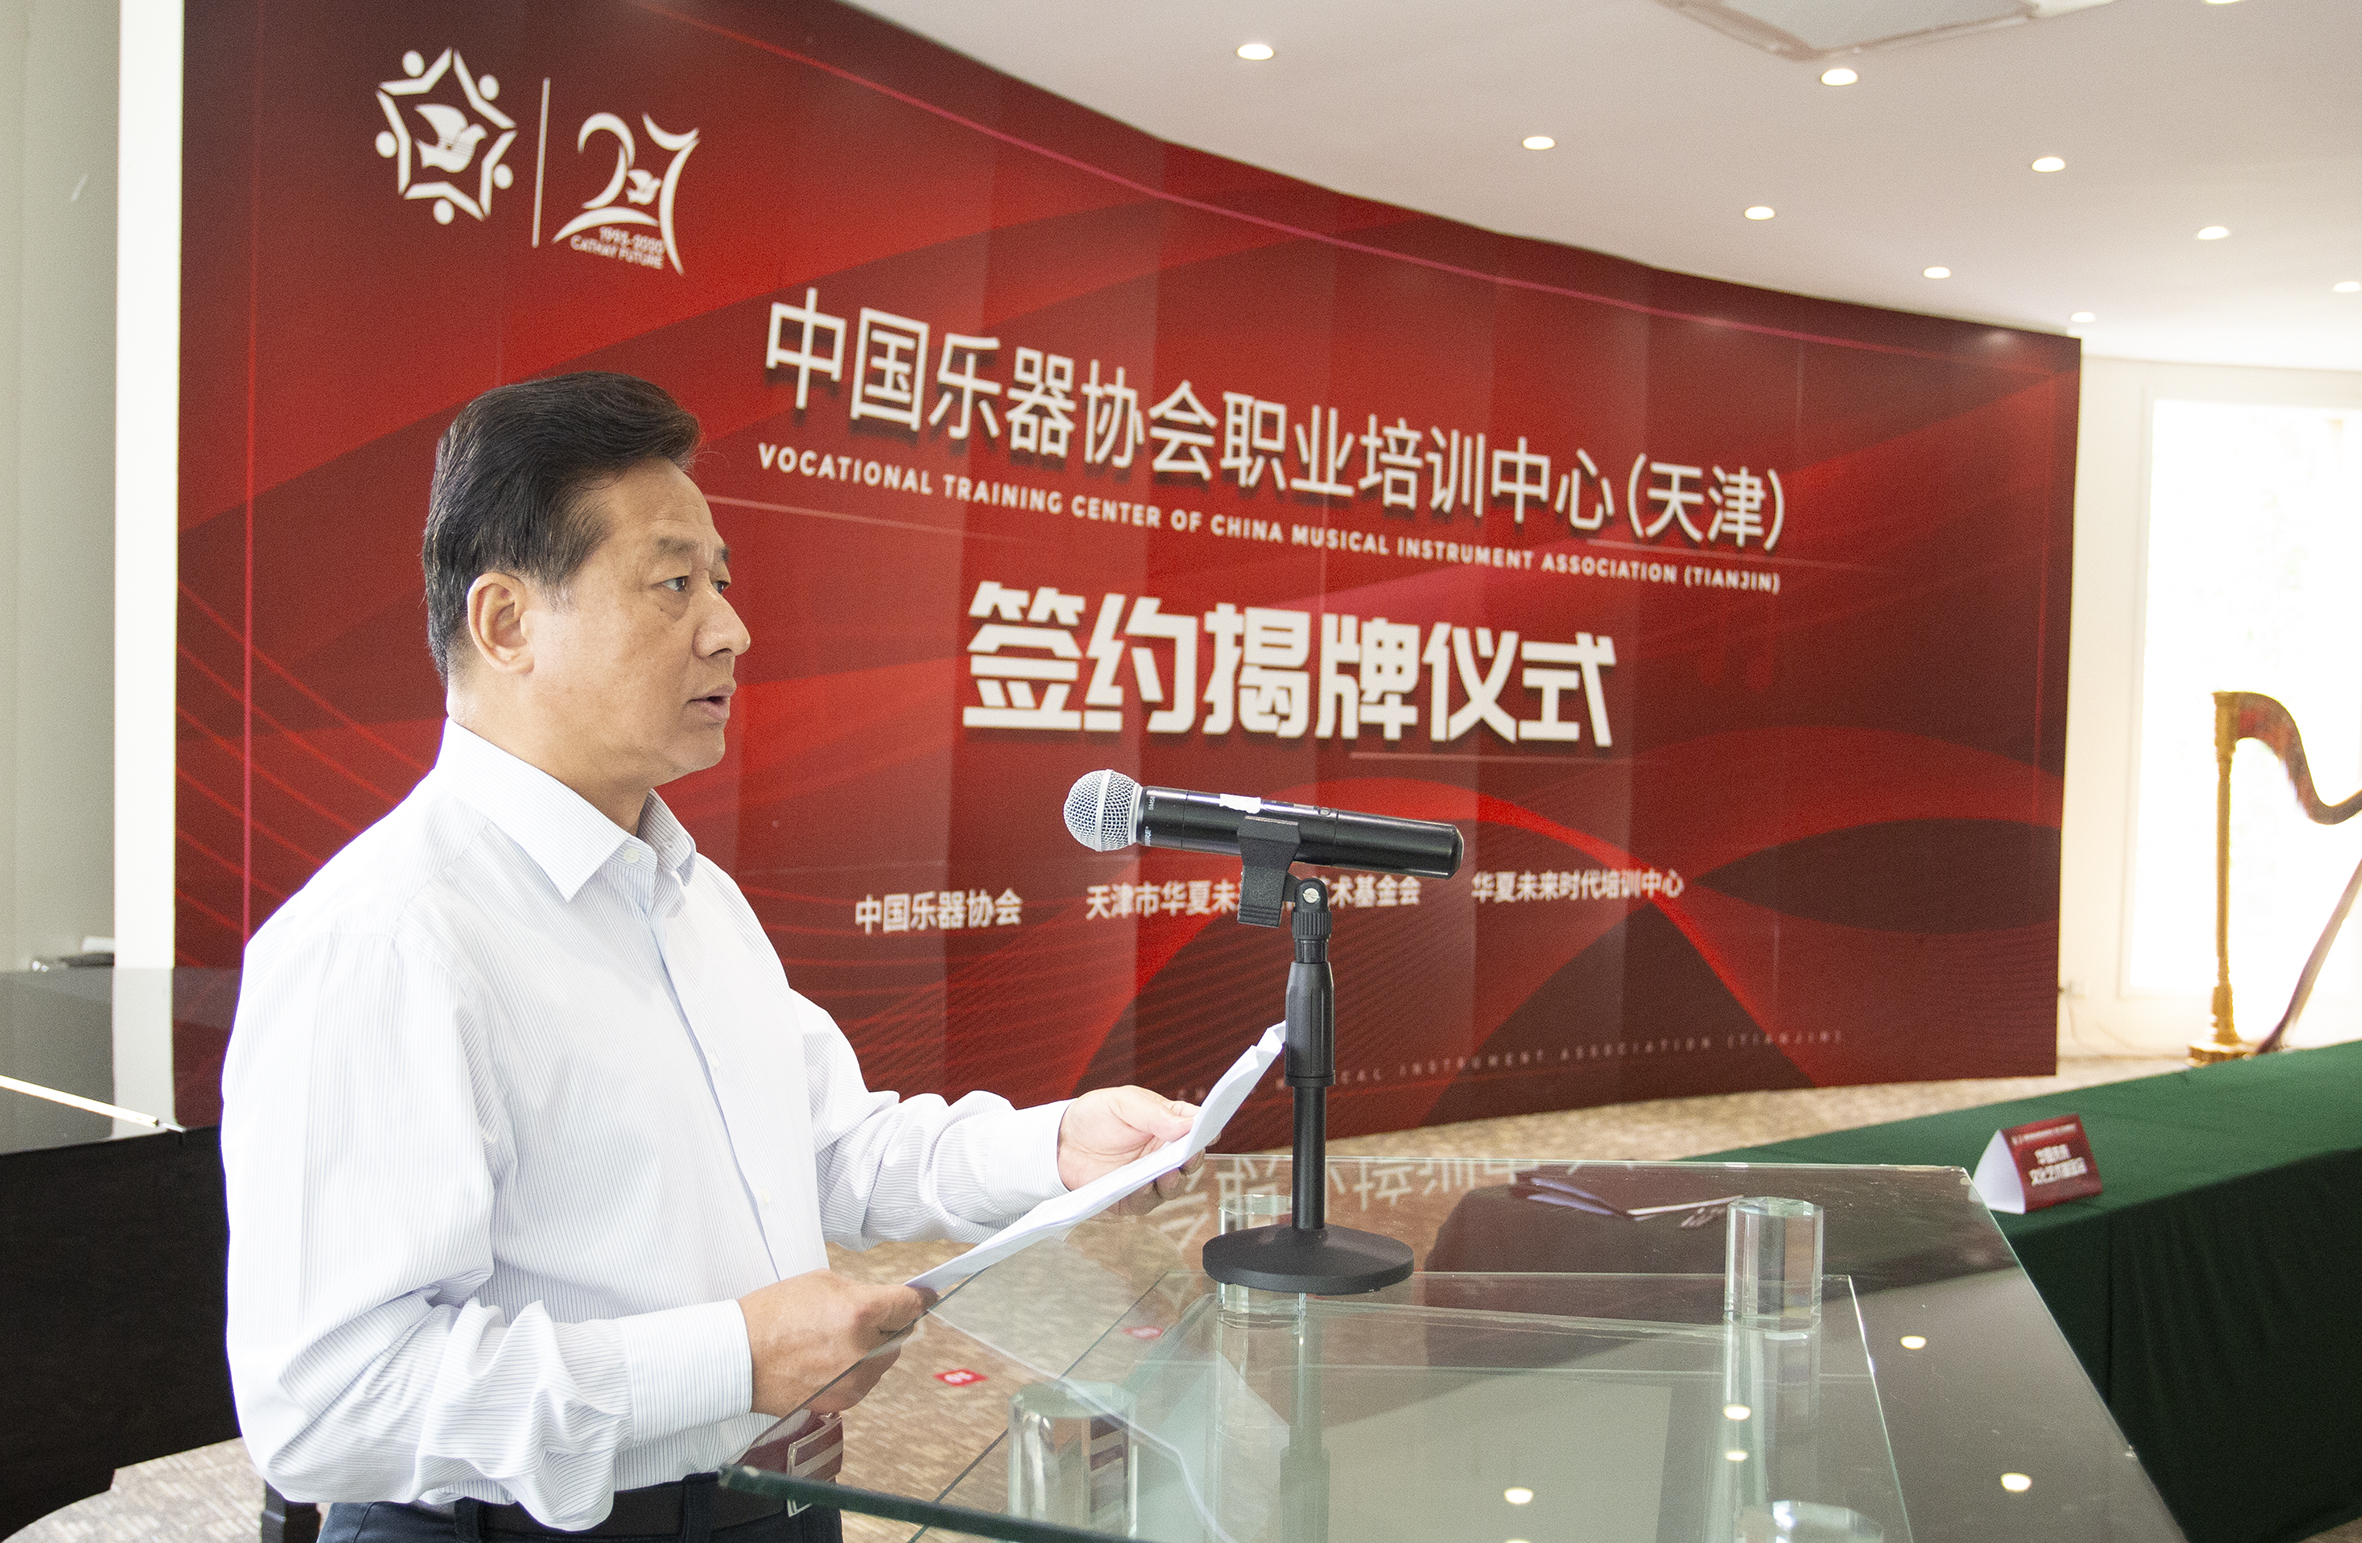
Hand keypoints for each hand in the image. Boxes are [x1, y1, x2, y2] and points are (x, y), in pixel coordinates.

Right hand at [739, 1270, 933, 1415]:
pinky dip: (857, 1368)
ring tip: (834, 1338)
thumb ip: (864, 1293)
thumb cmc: (773, 1316)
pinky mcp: (844, 1401)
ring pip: (885, 1358)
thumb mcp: (823, 1284)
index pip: (910, 1305)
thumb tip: (891, 1301)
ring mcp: (855, 1381)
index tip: (927, 1295)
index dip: (920, 1298)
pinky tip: (828, 1358)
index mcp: (860, 1313)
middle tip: (862, 1314)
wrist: (738, 1357)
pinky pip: (866, 1379)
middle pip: (900, 1333)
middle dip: (888, 1322)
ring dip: (872, 1347)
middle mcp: (864, 1350)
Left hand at [1058, 1085, 1201, 1213]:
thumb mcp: (1125, 1103)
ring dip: (1173, 1180)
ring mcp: (1150, 1176)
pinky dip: (1147, 1195)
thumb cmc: (1095, 1116)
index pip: (1196, 1127)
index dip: (1207, 1129)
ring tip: (1165, 1173)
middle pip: (1190, 1160)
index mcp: (1168, 1123)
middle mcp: (1164, 1152)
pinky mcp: (1132, 1197)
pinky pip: (1146, 1201)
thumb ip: (1156, 1114)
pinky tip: (1143, 1185)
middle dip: (1192, 1159)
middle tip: (1187, 1155)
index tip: (1210, 1132)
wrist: (1061, 1142)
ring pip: (1174, 1185)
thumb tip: (1189, 1125)